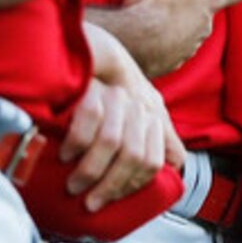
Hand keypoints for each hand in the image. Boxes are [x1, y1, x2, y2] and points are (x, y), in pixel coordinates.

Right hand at [61, 21, 184, 208]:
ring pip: (113, 143)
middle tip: (89, 200)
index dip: (131, 186)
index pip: (153, 162)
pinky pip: (89, 121)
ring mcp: (118, 96)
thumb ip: (161, 137)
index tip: (108, 199)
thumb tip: (176, 164)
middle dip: (110, 185)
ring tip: (74, 185)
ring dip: (91, 170)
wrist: (88, 42)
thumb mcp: (143, 108)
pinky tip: (64, 154)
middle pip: (134, 156)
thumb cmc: (111, 81)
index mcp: (154, 115)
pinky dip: (75, 144)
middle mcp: (141, 106)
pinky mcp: (93, 85)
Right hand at [113, 0, 241, 76]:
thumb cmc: (155, 0)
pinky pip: (167, 49)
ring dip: (179, 20)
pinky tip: (144, 30)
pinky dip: (160, 39)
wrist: (129, 42)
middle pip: (210, 10)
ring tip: (161, 6)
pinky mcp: (163, 61)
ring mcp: (184, 47)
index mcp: (210, 0)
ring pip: (188, 31)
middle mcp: (202, 27)